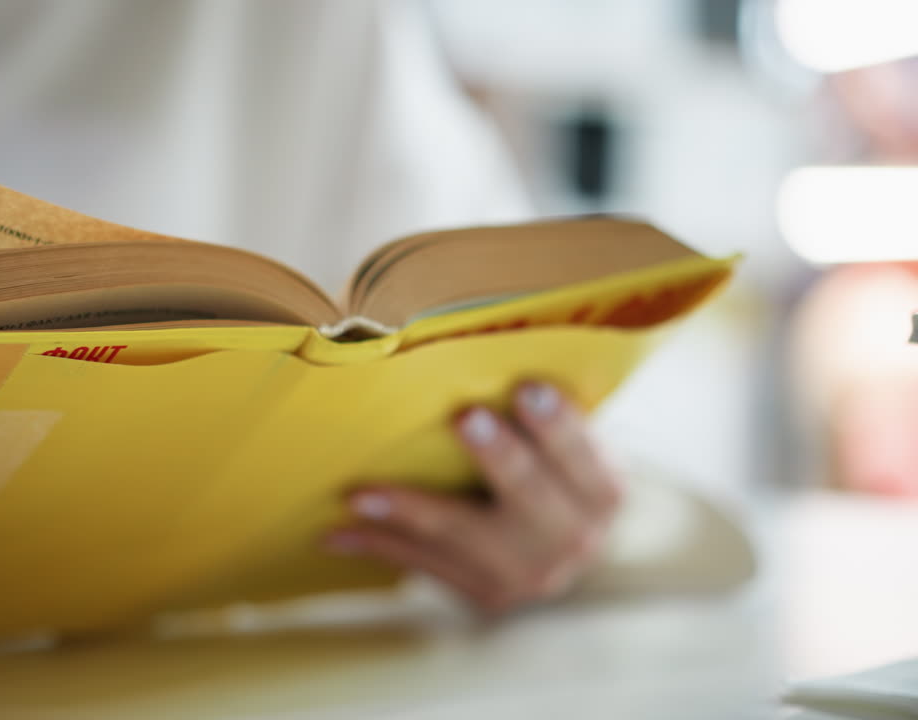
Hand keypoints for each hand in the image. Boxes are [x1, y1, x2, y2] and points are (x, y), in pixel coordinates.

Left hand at [325, 382, 620, 614]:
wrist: (557, 542)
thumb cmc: (550, 466)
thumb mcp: (565, 441)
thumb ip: (539, 408)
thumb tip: (477, 344)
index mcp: (602, 491)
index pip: (585, 457)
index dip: (559, 426)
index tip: (528, 388)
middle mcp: (574, 540)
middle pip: (531, 498)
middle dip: (499, 458)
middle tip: (465, 417)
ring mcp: (527, 575)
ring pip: (462, 538)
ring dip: (409, 512)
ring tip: (361, 493)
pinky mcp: (484, 593)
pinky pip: (425, 565)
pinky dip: (379, 544)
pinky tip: (335, 532)